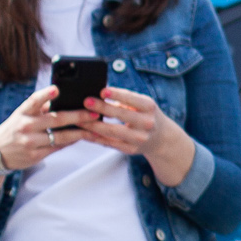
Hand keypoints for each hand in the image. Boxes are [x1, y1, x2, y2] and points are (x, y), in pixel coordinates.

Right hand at [0, 86, 91, 173]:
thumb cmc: (15, 128)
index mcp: (22, 112)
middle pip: (55, 119)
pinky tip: (81, 137)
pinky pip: (57, 148)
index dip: (45, 94)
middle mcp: (26, 126)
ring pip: (60, 136)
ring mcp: (30, 142)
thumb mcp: (22, 114)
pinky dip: (71, 142)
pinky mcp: (35, 155)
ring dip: (80, 132)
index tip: (56, 89)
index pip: (34, 100)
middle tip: (94, 112)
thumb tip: (65, 98)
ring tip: (95, 128)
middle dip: (78, 116)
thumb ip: (41, 107)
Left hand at [79, 87, 195, 187]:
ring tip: (80, 119)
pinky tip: (86, 132)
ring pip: (112, 131)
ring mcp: (139, 138)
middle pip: (121, 115)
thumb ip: (124, 98)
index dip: (117, 94)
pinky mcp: (131, 150)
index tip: (103, 90)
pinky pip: (110, 143)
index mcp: (149, 107)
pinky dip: (96, 137)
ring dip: (94, 125)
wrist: (161, 139)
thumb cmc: (146, 115)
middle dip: (102, 108)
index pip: (132, 99)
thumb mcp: (142, 103)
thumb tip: (100, 94)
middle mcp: (146, 123)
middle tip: (86, 102)